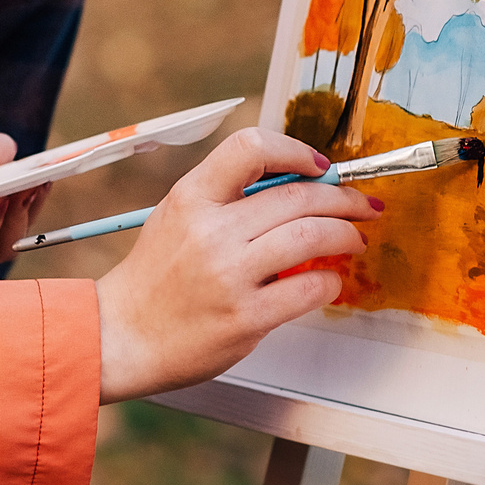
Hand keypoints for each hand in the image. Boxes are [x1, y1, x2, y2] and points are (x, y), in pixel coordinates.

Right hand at [93, 128, 381, 402]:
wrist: (124, 335)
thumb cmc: (155, 278)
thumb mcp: (177, 218)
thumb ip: (225, 198)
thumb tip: (294, 185)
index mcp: (190, 198)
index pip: (250, 148)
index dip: (295, 151)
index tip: (320, 165)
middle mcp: (210, 231)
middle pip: (297, 195)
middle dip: (343, 197)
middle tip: (360, 205)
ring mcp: (229, 275)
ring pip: (311, 236)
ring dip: (345, 234)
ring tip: (353, 239)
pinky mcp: (246, 317)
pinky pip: (309, 289)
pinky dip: (330, 281)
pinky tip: (328, 280)